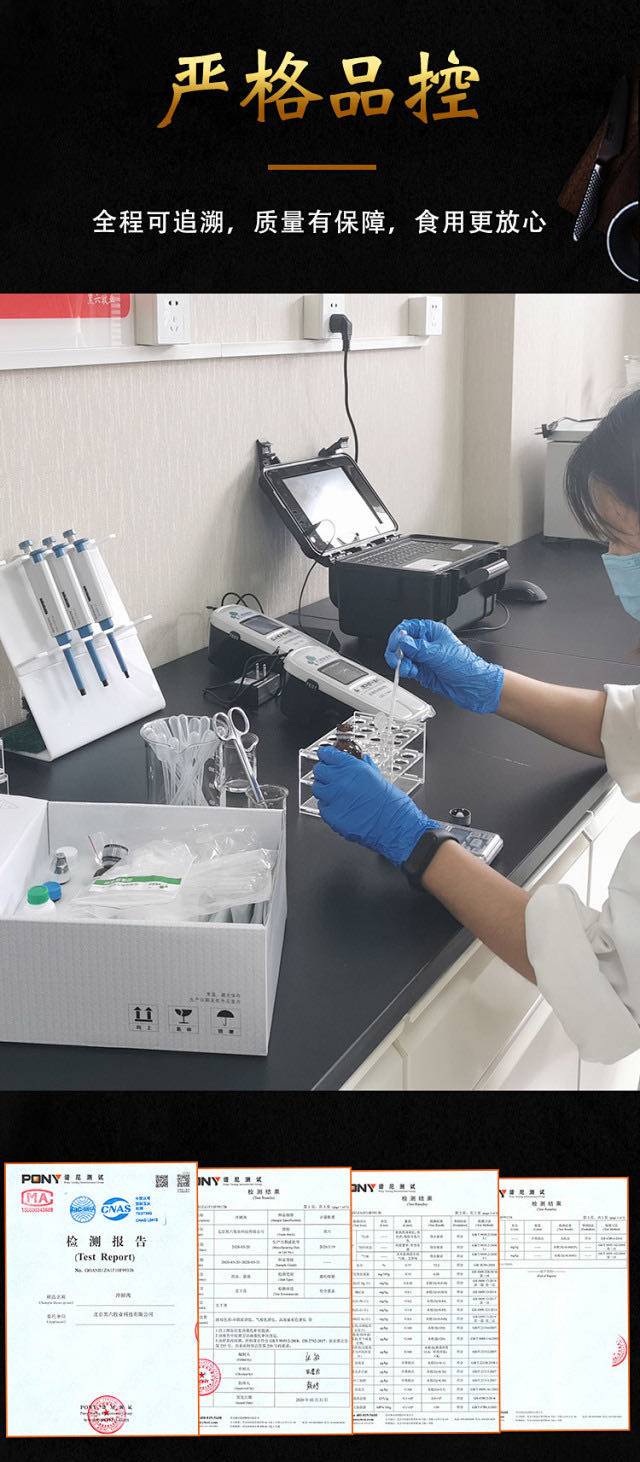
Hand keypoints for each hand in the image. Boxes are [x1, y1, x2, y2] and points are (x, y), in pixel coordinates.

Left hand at [313, 745, 438, 864]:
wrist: (395, 826)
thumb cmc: (392, 804)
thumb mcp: (379, 777)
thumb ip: (364, 767)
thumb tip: (361, 761)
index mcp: (352, 768)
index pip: (328, 755)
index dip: (325, 754)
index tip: (325, 756)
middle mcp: (341, 781)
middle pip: (319, 770)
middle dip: (323, 772)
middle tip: (329, 775)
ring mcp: (334, 798)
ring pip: (317, 788)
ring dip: (323, 789)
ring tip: (334, 793)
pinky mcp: (332, 815)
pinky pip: (322, 807)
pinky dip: (327, 806)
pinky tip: (339, 807)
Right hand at [385, 618, 503, 713]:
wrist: (472, 686)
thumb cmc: (465, 666)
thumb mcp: (438, 653)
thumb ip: (417, 647)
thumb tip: (402, 641)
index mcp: (432, 632)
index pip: (409, 627)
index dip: (399, 635)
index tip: (396, 644)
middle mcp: (426, 643)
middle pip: (402, 642)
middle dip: (397, 650)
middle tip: (397, 658)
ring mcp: (424, 658)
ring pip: (403, 656)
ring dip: (401, 662)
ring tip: (406, 667)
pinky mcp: (422, 671)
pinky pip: (407, 668)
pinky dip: (406, 670)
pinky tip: (411, 672)